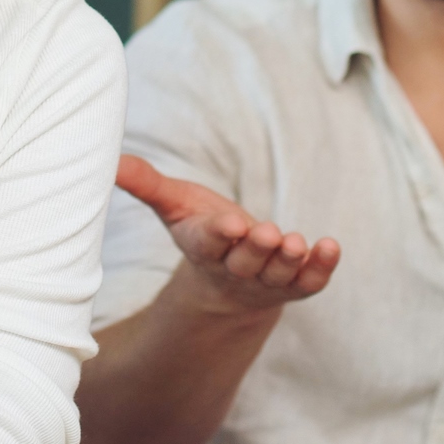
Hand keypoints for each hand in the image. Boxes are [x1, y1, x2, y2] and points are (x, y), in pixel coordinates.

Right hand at [116, 154, 340, 315]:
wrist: (230, 282)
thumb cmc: (202, 231)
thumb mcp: (175, 206)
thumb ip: (147, 184)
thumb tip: (111, 159)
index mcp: (203, 248)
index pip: (209, 243)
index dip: (220, 235)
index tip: (231, 224)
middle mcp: (235, 268)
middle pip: (246, 261)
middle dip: (257, 248)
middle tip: (268, 232)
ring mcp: (267, 280)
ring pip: (278, 274)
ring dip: (289, 260)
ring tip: (296, 242)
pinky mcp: (296, 285)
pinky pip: (310, 281)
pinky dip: (322, 267)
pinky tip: (331, 247)